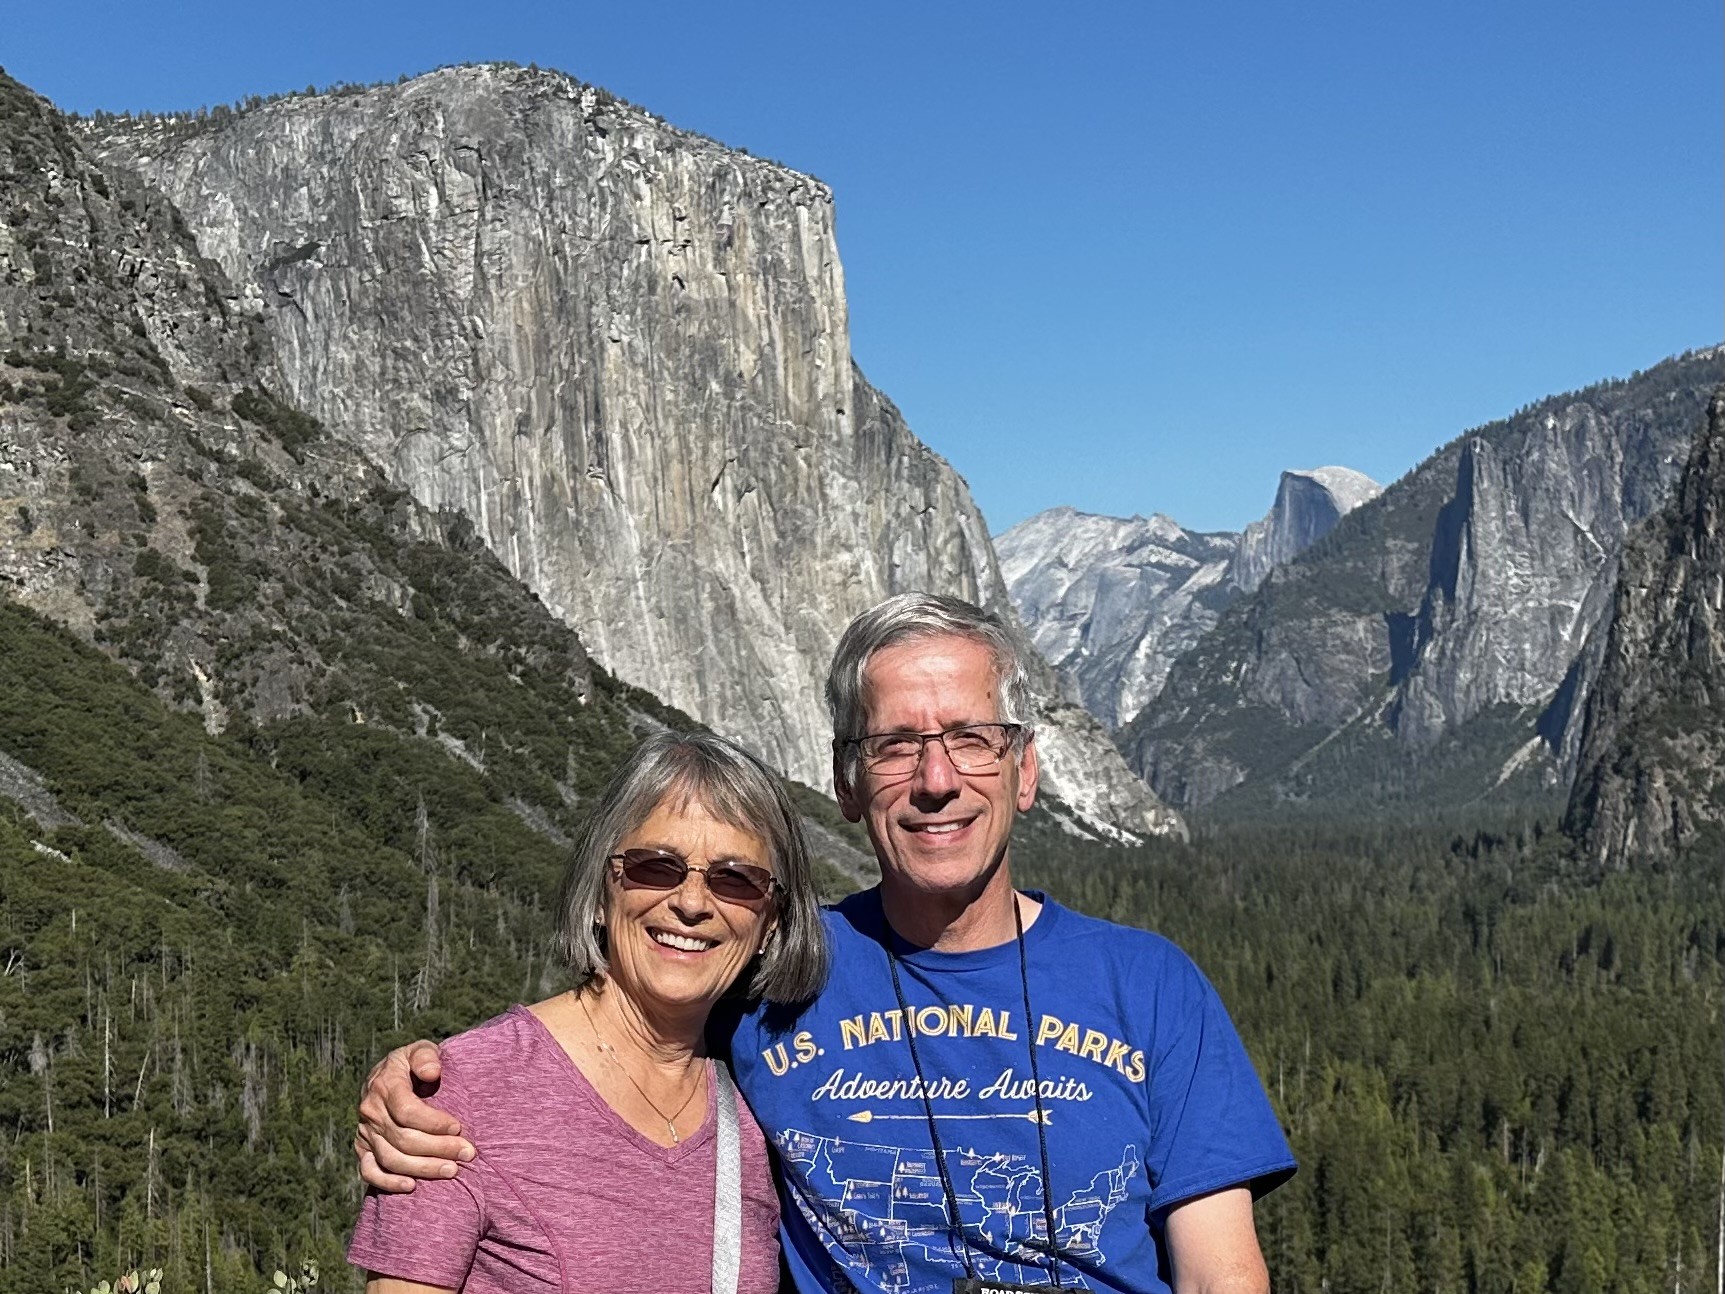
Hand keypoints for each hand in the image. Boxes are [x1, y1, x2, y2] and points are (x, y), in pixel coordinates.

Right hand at [354, 1040, 474, 1191]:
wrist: (387, 1077)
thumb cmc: (413, 1064)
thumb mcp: (419, 1050)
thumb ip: (426, 1056)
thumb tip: (432, 1072)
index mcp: (385, 1086)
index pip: (407, 1111)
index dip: (434, 1123)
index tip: (459, 1127)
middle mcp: (371, 1111)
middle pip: (403, 1138)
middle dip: (438, 1148)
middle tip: (467, 1154)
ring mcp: (365, 1133)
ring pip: (391, 1158)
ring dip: (422, 1168)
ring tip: (452, 1171)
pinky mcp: (363, 1149)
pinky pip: (370, 1171)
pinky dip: (388, 1182)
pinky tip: (412, 1186)